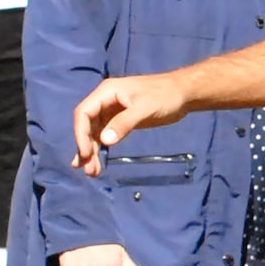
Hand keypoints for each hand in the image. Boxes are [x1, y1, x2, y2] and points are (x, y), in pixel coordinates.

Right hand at [72, 73, 189, 175]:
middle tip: (88, 170)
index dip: (81, 134)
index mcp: (106, 92)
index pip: (84, 113)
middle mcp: (105, 101)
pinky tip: (97, 162)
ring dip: (92, 151)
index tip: (85, 154)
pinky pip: (106, 135)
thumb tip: (104, 140)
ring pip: (95, 133)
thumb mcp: (145, 109)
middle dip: (86, 147)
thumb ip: (124, 123)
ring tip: (92, 172)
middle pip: (87, 126)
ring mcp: (112, 111)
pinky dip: (102, 148)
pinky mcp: (121, 121)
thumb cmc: (165, 96)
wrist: (183, 93)